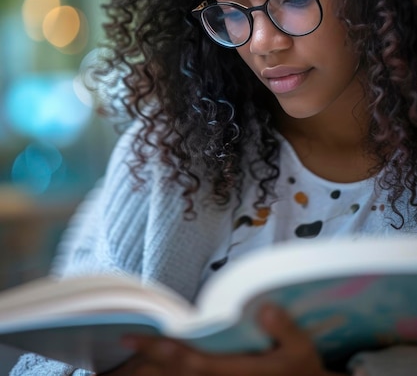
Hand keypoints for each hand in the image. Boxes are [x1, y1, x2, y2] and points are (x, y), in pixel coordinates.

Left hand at [100, 304, 344, 374]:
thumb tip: (265, 309)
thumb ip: (285, 330)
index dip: (160, 349)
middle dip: (141, 365)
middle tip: (110, 350)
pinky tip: (146, 368)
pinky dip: (162, 375)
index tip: (131, 335)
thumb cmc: (303, 372)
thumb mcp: (303, 352)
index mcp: (235, 374)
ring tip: (116, 361)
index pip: (189, 362)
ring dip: (146, 373)